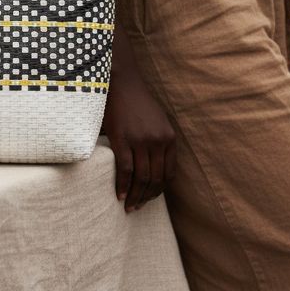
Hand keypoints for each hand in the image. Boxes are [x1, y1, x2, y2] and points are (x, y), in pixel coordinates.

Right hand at [103, 26, 175, 211]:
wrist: (122, 82)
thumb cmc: (136, 102)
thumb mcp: (156, 121)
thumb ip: (157, 141)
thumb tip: (151, 165)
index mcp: (169, 138)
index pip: (169, 174)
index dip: (160, 190)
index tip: (150, 199)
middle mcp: (159, 141)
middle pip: (155, 179)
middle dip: (147, 198)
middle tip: (137, 208)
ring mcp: (141, 141)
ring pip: (141, 178)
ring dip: (136, 197)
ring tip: (129, 207)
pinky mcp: (123, 140)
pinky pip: (126, 170)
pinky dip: (123, 186)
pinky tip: (119, 196)